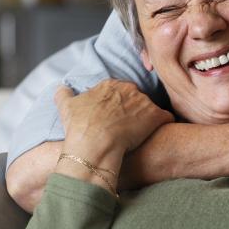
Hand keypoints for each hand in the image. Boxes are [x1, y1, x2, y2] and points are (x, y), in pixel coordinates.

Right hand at [55, 80, 173, 173]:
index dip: (117, 106)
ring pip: (150, 108)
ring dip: (147, 119)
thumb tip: (62, 88)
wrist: (94, 144)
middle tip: (127, 127)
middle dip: (133, 110)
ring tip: (141, 134)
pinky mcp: (157, 116)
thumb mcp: (65, 106)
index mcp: (110, 84)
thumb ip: (64, 94)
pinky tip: (159, 134)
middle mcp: (129, 88)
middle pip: (135, 98)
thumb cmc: (79, 127)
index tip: (114, 118)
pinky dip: (164, 125)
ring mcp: (144, 101)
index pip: (118, 91)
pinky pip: (166, 118)